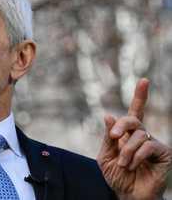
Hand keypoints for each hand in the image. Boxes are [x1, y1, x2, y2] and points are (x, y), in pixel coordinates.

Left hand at [97, 78, 171, 199]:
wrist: (128, 195)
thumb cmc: (117, 176)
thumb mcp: (106, 156)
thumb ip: (108, 137)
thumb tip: (109, 115)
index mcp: (127, 134)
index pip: (134, 112)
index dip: (140, 96)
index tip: (144, 81)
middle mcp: (141, 135)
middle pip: (133, 118)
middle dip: (122, 125)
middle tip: (114, 137)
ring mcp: (153, 143)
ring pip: (138, 134)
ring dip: (127, 150)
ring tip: (123, 164)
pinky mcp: (163, 153)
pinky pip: (148, 145)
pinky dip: (136, 156)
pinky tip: (133, 166)